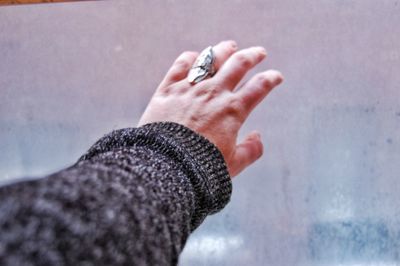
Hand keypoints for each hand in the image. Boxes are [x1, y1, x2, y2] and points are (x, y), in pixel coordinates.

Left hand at [138, 40, 282, 176]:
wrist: (166, 166)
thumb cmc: (200, 168)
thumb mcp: (233, 164)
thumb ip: (251, 151)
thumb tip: (259, 137)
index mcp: (233, 110)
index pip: (259, 87)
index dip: (271, 79)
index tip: (276, 76)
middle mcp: (213, 94)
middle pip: (238, 64)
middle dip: (253, 56)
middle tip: (259, 53)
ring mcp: (190, 89)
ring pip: (210, 59)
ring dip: (223, 50)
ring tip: (230, 46)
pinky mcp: (167, 90)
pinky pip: (181, 65)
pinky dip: (190, 58)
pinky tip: (195, 56)